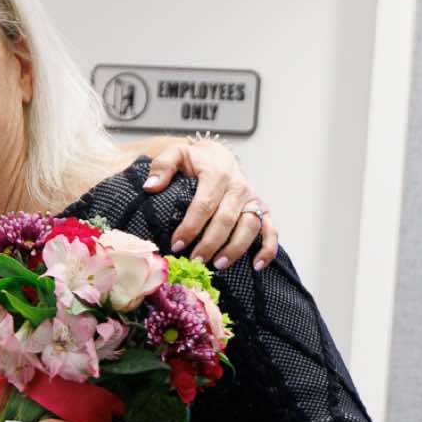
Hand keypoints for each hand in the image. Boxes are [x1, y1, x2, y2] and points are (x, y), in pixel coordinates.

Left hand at [144, 138, 278, 271]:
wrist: (219, 156)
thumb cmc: (195, 161)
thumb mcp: (176, 155)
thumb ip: (162, 167)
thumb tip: (150, 186)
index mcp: (217, 174)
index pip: (204, 204)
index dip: (190, 227)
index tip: (177, 245)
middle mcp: (238, 187)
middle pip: (226, 219)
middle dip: (210, 244)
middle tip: (195, 262)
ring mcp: (253, 199)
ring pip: (250, 226)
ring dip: (236, 248)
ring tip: (218, 265)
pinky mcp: (263, 208)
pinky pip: (270, 230)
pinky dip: (267, 248)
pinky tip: (257, 265)